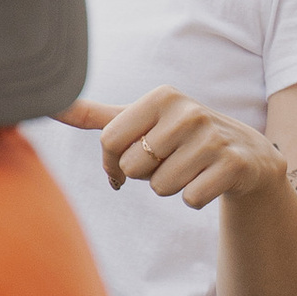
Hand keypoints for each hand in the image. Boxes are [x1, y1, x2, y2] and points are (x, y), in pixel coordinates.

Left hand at [58, 92, 292, 207]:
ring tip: (191, 169)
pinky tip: (209, 180)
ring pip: (160, 186)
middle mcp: (188, 111)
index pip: (109, 142)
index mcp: (162, 96)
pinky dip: (195, 197)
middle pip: (133, 166)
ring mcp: (213, 137)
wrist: (245, 154)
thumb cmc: (181, 139)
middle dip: (146, 175)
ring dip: (171, 186)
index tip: (130, 160)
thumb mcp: (142, 123)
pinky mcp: (232, 164)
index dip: (114, 163)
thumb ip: (96, 116)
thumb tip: (51, 104)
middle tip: (171, 161)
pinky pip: (190, 199)